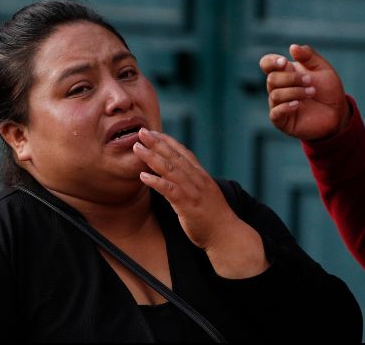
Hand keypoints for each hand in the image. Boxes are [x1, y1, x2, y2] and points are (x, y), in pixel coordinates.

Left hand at [133, 129, 267, 276]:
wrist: (227, 234)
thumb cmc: (214, 217)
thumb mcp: (206, 194)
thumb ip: (194, 183)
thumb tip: (180, 177)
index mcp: (202, 175)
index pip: (183, 152)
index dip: (168, 141)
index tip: (153, 132)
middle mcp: (198, 179)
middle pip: (174, 156)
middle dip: (157, 143)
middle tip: (141, 131)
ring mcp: (193, 191)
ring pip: (170, 169)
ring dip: (152, 157)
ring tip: (137, 148)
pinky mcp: (188, 204)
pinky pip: (169, 190)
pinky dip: (156, 181)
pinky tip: (143, 176)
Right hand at [259, 44, 349, 139]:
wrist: (338, 112)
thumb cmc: (328, 89)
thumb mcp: (322, 68)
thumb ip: (308, 56)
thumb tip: (293, 47)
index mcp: (285, 73)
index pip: (267, 64)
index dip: (271, 62)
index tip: (284, 62)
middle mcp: (279, 88)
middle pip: (271, 79)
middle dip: (291, 78)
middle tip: (309, 81)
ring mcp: (279, 105)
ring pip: (275, 94)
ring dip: (295, 91)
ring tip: (312, 92)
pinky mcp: (283, 121)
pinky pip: (275, 113)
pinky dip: (285, 107)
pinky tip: (298, 104)